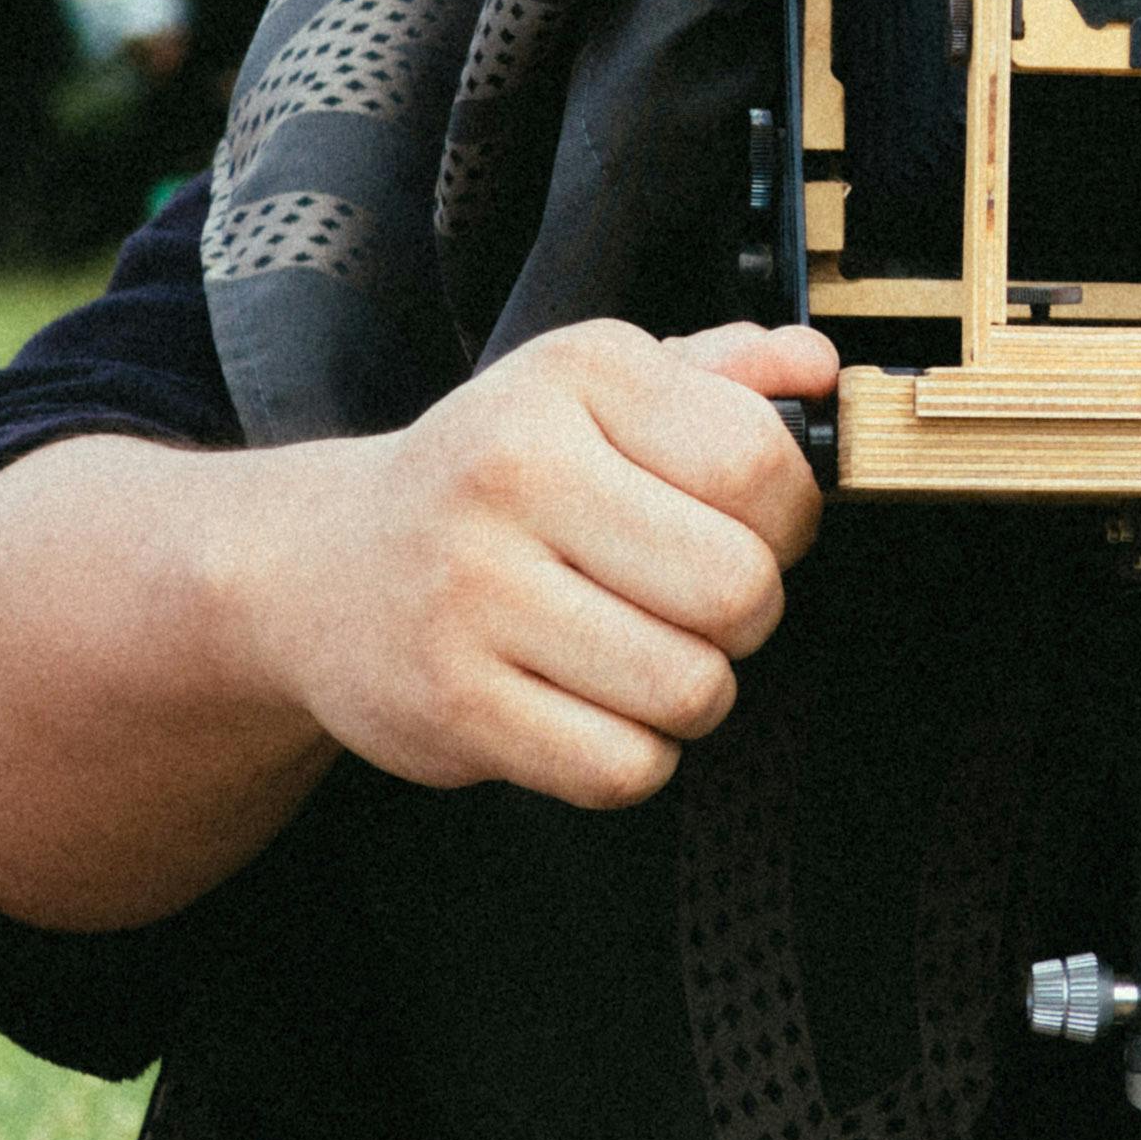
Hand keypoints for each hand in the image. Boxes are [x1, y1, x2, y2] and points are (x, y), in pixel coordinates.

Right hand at [224, 318, 833, 809]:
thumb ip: (722, 372)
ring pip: (690, 687)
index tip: (746, 524)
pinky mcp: (452, 703)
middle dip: (747, 614)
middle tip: (693, 602)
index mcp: (575, 376)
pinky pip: (622, 766)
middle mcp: (515, 471)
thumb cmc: (490, 477)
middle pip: (738, 588)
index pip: (759, 463)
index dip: (787, 515)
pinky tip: (589, 705)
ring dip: (693, 689)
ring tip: (639, 653)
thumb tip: (819, 372)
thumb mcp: (594, 392)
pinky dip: (633, 754)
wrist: (321, 568)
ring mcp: (473, 592)